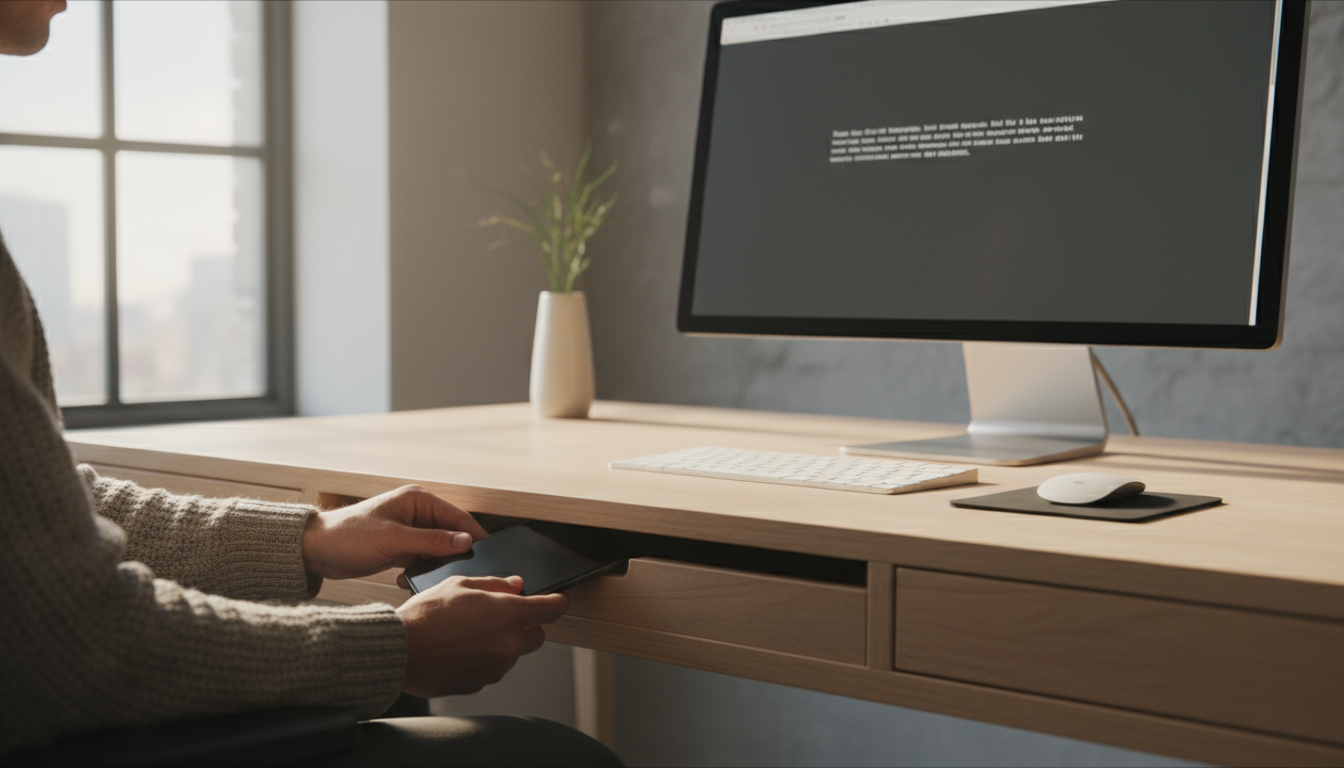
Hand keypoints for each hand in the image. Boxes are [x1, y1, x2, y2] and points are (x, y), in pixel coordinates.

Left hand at [301, 485, 488, 579]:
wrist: (316, 551)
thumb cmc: (347, 535)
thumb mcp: (394, 539)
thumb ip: (432, 541)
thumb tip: (465, 541)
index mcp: (418, 500)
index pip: (457, 517)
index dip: (474, 535)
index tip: (488, 554)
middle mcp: (416, 513)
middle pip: (450, 533)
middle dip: (454, 553)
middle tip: (461, 572)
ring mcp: (409, 531)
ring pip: (437, 549)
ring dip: (434, 564)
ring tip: (429, 577)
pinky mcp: (401, 548)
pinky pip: (422, 559)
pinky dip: (420, 570)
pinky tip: (408, 579)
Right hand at [396, 575, 569, 696]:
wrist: (399, 651)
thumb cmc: (425, 616)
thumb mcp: (459, 584)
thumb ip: (494, 584)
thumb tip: (514, 585)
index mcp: (508, 614)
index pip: (553, 609)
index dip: (558, 602)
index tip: (557, 600)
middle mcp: (508, 644)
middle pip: (537, 635)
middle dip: (526, 625)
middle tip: (501, 615)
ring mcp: (495, 667)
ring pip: (513, 654)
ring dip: (502, 643)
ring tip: (470, 632)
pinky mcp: (480, 683)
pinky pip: (492, 669)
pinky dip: (484, 660)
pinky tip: (461, 649)